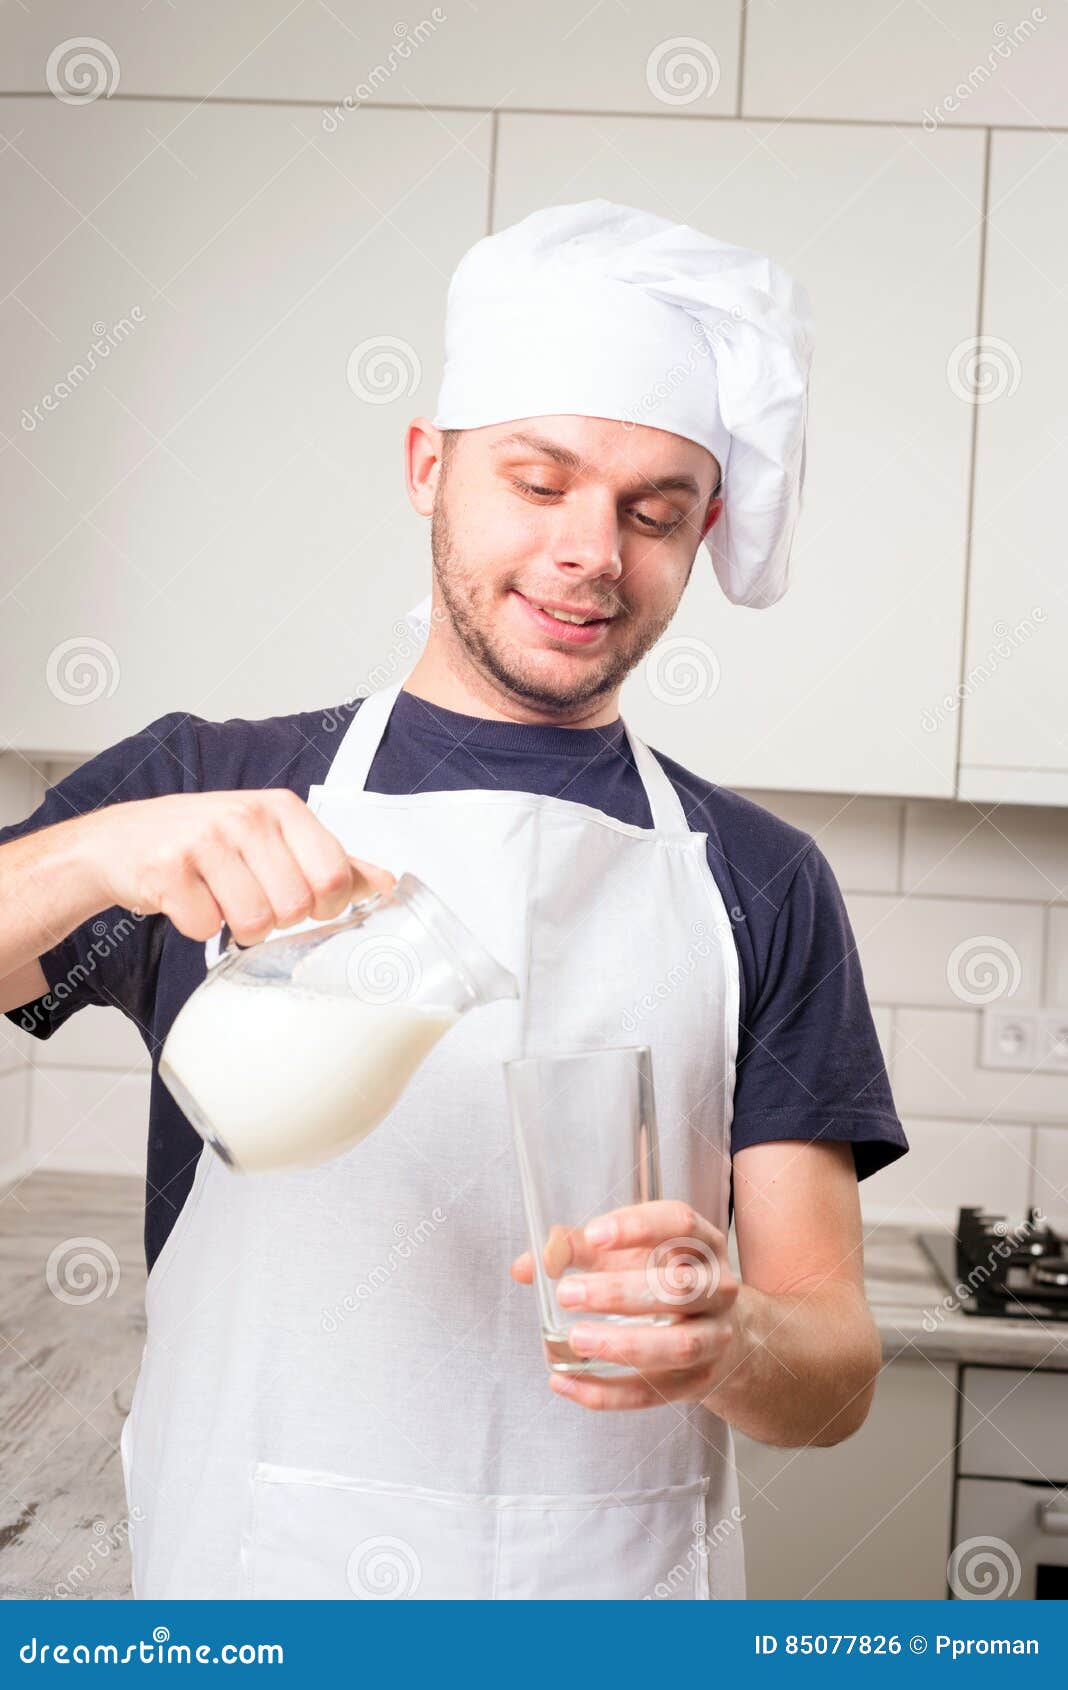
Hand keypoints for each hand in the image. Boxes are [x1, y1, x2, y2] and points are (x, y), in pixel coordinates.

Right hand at [81, 789, 395, 944]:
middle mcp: (246, 816)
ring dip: (237, 928)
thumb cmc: (205, 843)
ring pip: (254, 923)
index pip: (335, 875)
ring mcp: (205, 840)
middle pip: (295, 907)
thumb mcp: (272, 839)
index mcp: (282, 808)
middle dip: (275, 920)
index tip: (305, 902)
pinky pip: (206, 927)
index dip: (325, 906)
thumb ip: (329, 861)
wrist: (120, 843)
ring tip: (219, 900)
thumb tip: (386, 883)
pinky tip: (187, 899)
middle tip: (250, 899)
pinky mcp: (167, 869)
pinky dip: (197, 927)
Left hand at [510, 1199, 741, 1410]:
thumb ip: (575, 1251)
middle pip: (678, 1289)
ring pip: (678, 1345)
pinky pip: (654, 1393)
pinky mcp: (698, 1382)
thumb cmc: (660, 1280)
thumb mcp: (625, 1256)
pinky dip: (606, 1392)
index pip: (679, 1223)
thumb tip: (527, 1266)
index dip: (637, 1227)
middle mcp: (717, 1288)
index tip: (593, 1235)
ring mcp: (714, 1338)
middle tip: (567, 1293)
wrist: (712, 1331)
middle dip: (618, 1292)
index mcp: (700, 1244)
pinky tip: (565, 1381)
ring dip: (622, 1345)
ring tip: (575, 1340)